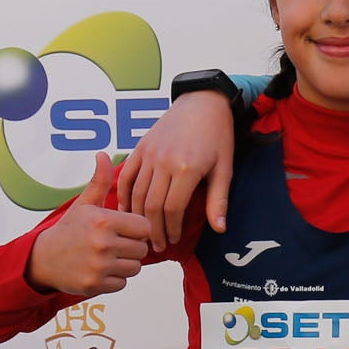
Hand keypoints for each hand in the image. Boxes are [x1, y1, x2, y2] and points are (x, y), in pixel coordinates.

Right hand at [27, 153, 155, 295]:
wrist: (43, 259)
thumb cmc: (69, 229)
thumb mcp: (84, 204)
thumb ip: (100, 181)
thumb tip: (103, 155)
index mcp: (103, 221)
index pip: (145, 227)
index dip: (137, 228)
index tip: (125, 228)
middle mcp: (102, 243)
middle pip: (142, 249)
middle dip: (132, 246)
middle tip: (115, 243)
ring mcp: (99, 266)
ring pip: (135, 267)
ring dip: (125, 263)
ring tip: (108, 256)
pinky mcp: (95, 284)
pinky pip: (123, 283)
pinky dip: (115, 278)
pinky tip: (101, 269)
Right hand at [115, 89, 236, 247]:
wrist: (203, 103)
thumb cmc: (218, 135)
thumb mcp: (224, 169)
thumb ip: (218, 200)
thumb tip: (219, 229)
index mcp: (187, 168)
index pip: (172, 209)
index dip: (172, 229)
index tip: (174, 240)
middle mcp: (164, 161)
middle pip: (151, 205)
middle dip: (153, 229)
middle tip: (156, 245)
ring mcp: (149, 153)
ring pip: (136, 193)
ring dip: (138, 217)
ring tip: (143, 233)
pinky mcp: (140, 147)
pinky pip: (126, 175)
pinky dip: (123, 194)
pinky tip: (125, 210)